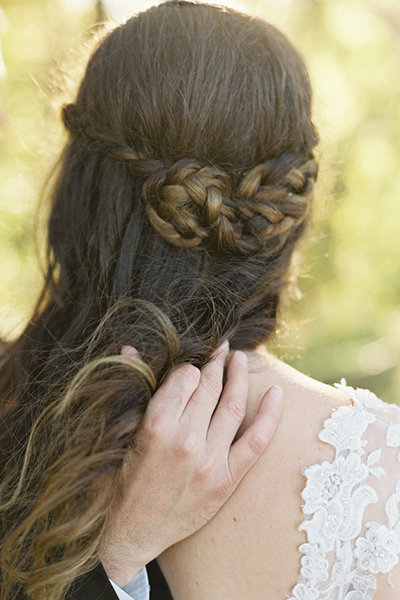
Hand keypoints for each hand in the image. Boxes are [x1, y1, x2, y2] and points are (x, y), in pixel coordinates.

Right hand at [99, 342, 282, 585]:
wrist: (131, 532)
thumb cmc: (122, 477)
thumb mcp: (121, 432)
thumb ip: (134, 388)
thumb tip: (131, 347)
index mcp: (156, 425)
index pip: (185, 377)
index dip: (190, 366)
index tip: (192, 363)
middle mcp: (185, 441)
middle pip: (210, 388)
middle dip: (215, 364)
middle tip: (220, 350)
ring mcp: (210, 462)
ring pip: (233, 406)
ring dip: (238, 377)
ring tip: (239, 360)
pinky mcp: (226, 481)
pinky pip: (256, 441)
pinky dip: (270, 415)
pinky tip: (276, 392)